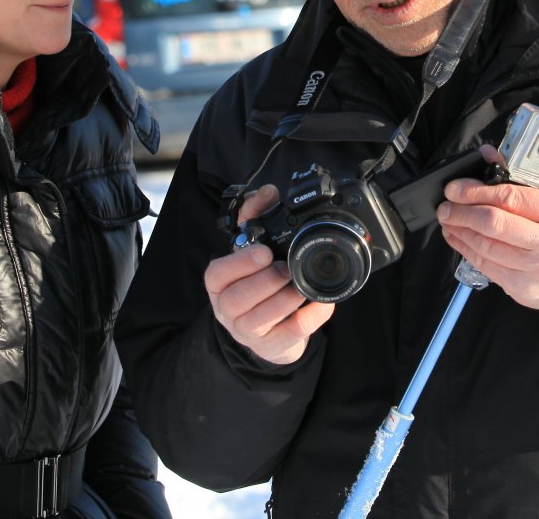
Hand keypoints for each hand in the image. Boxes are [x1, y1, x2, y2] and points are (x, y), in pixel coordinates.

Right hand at [203, 185, 334, 364]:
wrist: (269, 327)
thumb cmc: (257, 282)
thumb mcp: (251, 250)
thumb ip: (256, 215)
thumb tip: (267, 192)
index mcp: (219, 283)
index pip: (216, 274)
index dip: (239, 263)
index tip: (264, 252)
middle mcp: (227, 309)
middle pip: (236, 299)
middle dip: (265, 282)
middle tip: (286, 269)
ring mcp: (247, 332)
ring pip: (259, 320)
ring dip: (284, 300)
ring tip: (301, 286)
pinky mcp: (270, 346)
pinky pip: (289, 335)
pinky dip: (309, 318)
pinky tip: (322, 304)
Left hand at [436, 144, 538, 310]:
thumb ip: (520, 176)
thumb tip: (485, 155)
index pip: (511, 198)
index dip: (476, 192)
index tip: (456, 188)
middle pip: (494, 225)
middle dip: (462, 212)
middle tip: (446, 205)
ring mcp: (536, 270)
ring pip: (486, 247)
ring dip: (460, 231)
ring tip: (448, 219)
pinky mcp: (522, 288)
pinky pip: (486, 266)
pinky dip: (466, 249)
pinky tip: (458, 237)